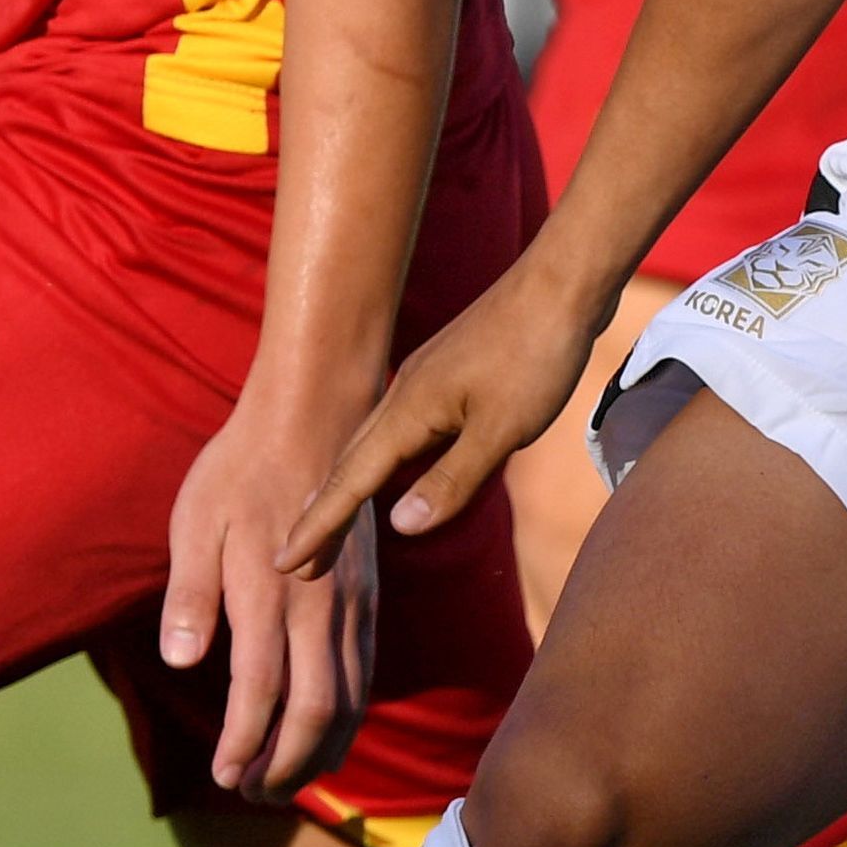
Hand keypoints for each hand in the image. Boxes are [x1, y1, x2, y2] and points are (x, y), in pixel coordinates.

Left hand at [162, 412, 379, 796]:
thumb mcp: (195, 521)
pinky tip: (325, 735)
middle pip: (317, 709)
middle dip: (286, 765)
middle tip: (252, 795)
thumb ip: (190, 595)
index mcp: (270, 592)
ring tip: (284, 782)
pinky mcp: (367, 598)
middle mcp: (321, 607)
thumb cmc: (239, 469)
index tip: (221, 776)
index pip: (260, 691)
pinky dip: (347, 717)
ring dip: (319, 751)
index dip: (242, 743)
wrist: (315, 420)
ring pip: (351, 698)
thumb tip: (181, 661)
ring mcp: (352, 603)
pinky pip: (366, 672)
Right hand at [289, 262, 606, 567]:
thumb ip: (452, 479)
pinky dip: (383, 461)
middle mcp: (405, 395)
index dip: (320, 525)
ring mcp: (425, 382)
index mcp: (410, 410)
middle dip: (322, 515)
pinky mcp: (449, 376)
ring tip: (329, 522)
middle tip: (296, 563)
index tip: (285, 563)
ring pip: (373, 445)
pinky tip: (392, 469)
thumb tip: (398, 526)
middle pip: (350, 465)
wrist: (561, 283)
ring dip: (349, 487)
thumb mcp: (501, 429)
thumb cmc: (536, 354)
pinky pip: (401, 430)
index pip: (351, 481)